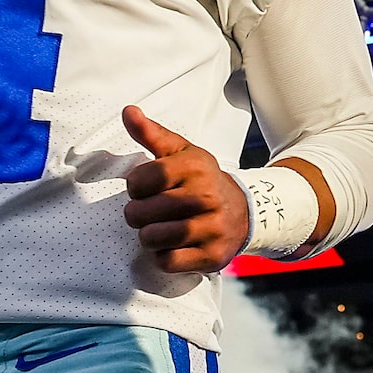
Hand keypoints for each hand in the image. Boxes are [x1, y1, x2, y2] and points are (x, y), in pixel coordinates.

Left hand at [122, 107, 249, 273]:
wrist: (243, 212)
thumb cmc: (201, 181)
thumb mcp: (181, 153)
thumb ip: (151, 134)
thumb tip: (128, 112)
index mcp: (195, 167)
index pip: (139, 181)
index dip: (135, 187)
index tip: (145, 188)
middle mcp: (206, 196)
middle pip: (141, 213)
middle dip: (137, 214)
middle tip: (150, 211)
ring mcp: (211, 228)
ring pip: (152, 239)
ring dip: (149, 236)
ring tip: (160, 228)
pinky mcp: (212, 256)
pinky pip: (168, 261)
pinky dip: (163, 256)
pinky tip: (173, 245)